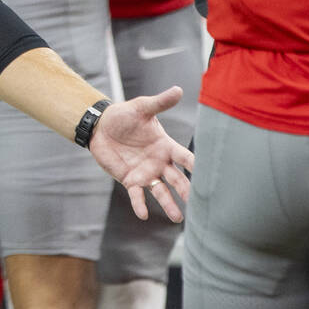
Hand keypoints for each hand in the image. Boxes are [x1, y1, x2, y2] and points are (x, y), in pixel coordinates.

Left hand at [88, 86, 194, 222]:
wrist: (100, 126)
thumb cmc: (124, 115)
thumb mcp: (142, 108)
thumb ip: (160, 103)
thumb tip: (178, 89)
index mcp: (166, 146)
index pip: (185, 158)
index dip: (196, 166)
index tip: (208, 175)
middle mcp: (159, 162)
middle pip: (177, 179)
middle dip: (187, 191)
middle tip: (198, 204)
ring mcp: (146, 173)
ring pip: (161, 191)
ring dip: (169, 204)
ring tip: (178, 218)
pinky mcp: (130, 180)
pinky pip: (137, 195)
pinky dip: (140, 205)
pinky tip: (144, 215)